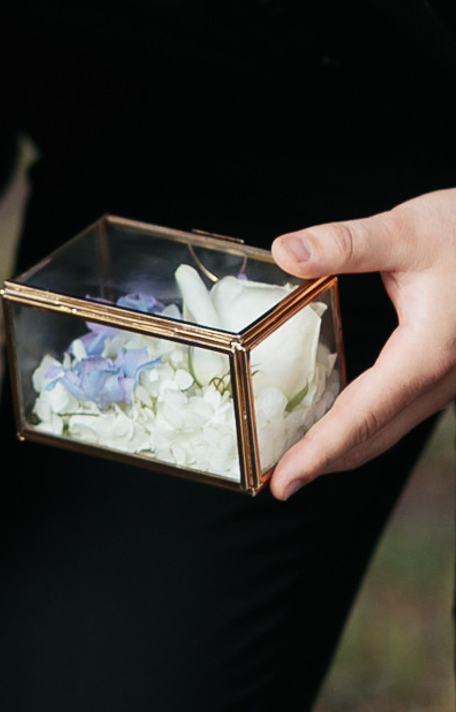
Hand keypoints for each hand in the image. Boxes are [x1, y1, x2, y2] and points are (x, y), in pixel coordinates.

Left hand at [270, 189, 455, 495]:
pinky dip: (361, 427)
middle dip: (322, 462)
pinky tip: (330, 423)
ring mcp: (445, 380)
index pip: (363, 414)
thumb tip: (285, 252)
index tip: (285, 481)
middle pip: (374, 435)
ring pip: (389, 429)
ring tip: (292, 462)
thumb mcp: (406, 230)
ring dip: (342, 449)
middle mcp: (441, 378)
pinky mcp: (442, 372)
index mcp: (428, 352)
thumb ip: (344, 243)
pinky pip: (398, 413)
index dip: (320, 450)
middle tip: (272, 482)